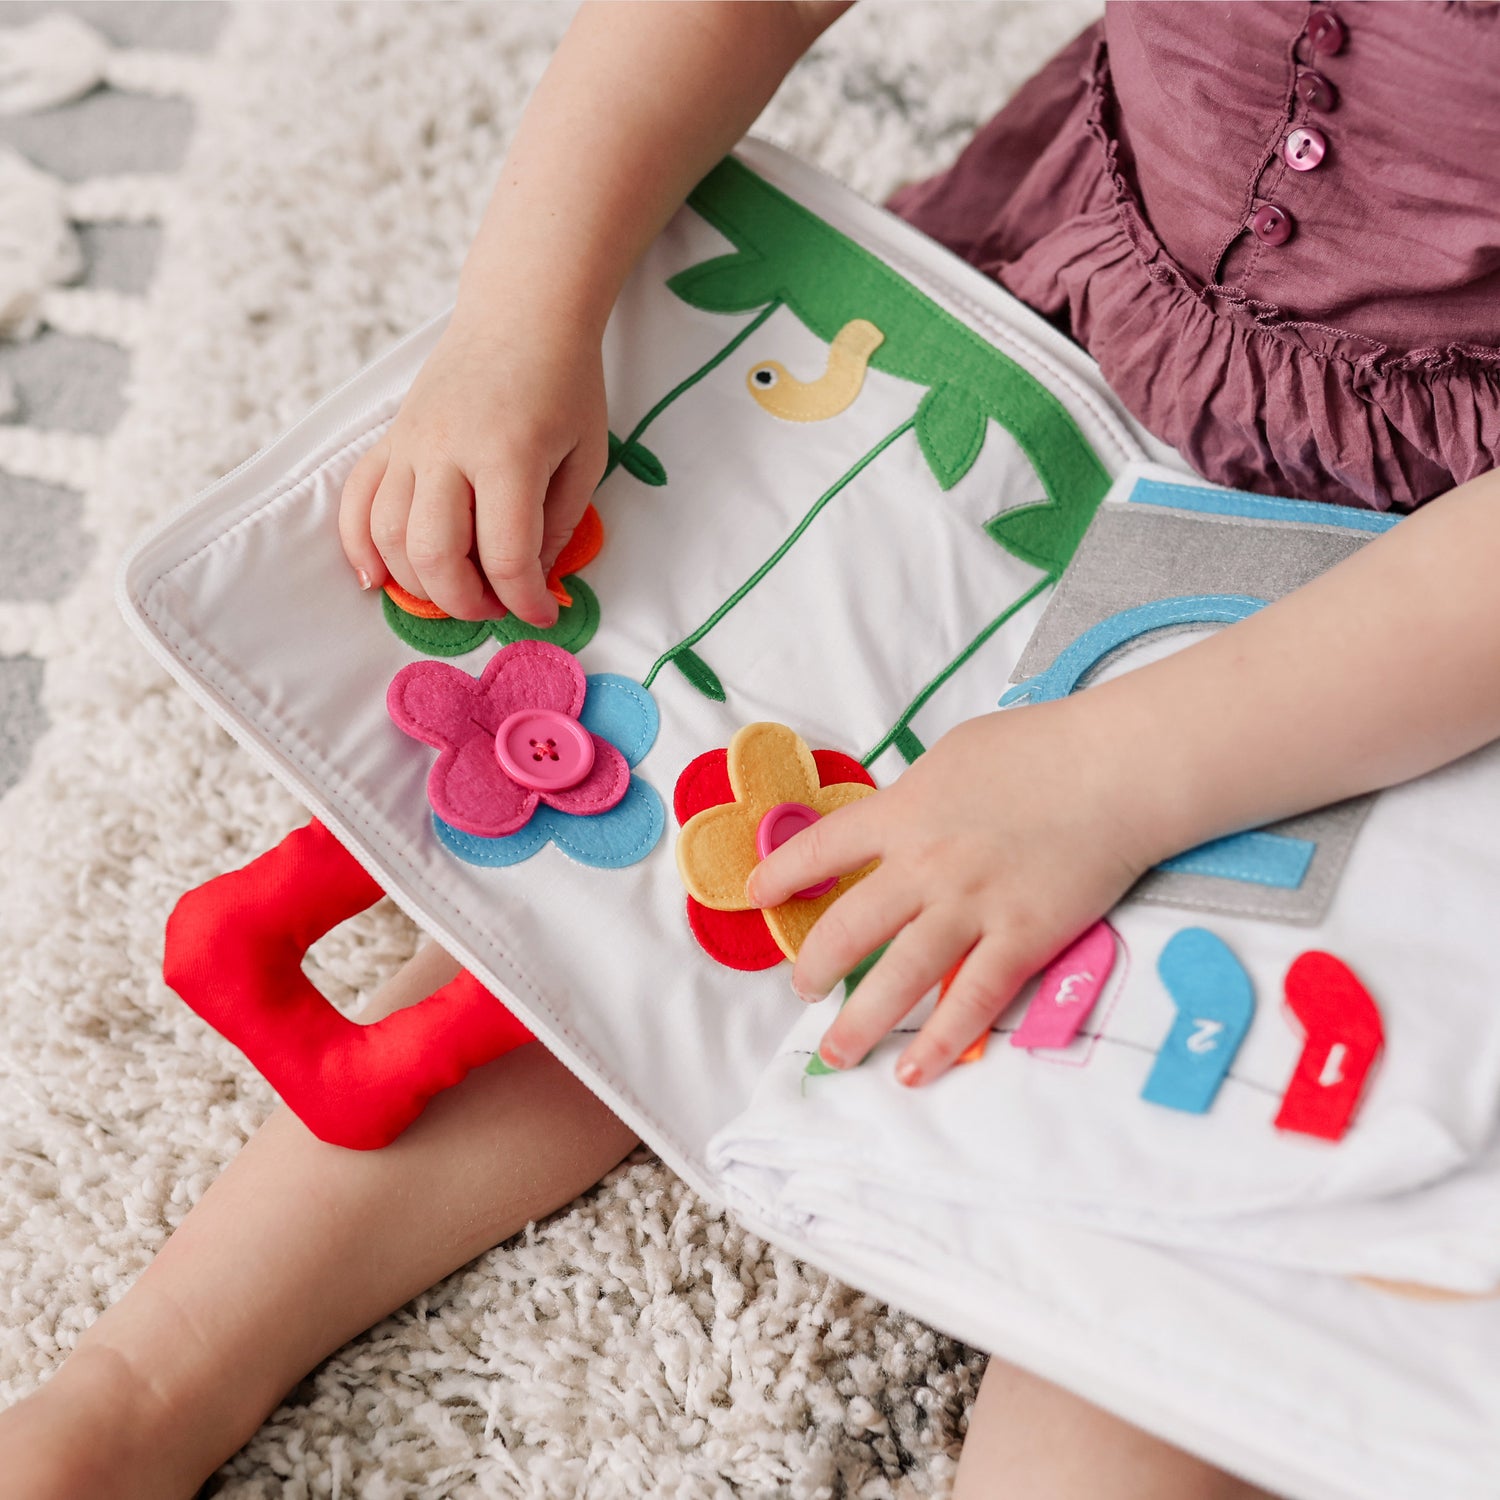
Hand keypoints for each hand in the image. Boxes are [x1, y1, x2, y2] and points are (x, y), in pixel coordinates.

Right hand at [338, 305, 607, 625]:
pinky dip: (359, 546)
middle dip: (466, 602)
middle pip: (435, 555)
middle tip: (496, 607)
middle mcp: (448, 449)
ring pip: (389, 536)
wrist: (520, 314)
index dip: (526, 601)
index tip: (543, 613)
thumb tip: (531, 581)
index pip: (507, 555)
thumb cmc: (564, 384)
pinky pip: (356, 501)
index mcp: (508, 454)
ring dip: (418, 584)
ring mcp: (410, 443)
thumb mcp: (585, 456)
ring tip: (453, 594)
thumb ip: (559, 523)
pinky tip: (376, 578)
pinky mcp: (389, 439)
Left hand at [746, 703, 1165, 1085]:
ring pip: (900, 976)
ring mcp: (971, 907)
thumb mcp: (954, 755)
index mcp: (903, 812)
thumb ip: (917, 796)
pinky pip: (973, 999)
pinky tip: (916, 1071)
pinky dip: (944, 1041)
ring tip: (835, 1052)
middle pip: (849, 927)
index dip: (781, 875)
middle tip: (802, 989)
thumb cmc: (1040, 746)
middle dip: (814, 966)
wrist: (1114, 768)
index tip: (756, 895)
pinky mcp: (1022, 939)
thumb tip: (895, 821)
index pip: (822, 849)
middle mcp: (924, 866)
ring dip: (860, 1021)